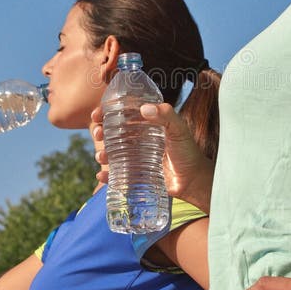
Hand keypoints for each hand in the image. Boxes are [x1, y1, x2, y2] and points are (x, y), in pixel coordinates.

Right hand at [90, 104, 213, 211]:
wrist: (194, 181)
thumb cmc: (188, 152)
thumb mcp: (180, 130)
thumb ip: (167, 116)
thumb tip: (144, 108)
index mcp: (147, 125)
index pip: (123, 114)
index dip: (107, 112)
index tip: (97, 113)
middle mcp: (138, 140)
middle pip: (113, 133)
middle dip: (100, 132)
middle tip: (97, 133)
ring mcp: (136, 158)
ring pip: (112, 153)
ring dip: (102, 153)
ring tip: (101, 156)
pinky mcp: (136, 174)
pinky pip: (117, 174)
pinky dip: (107, 175)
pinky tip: (102, 175)